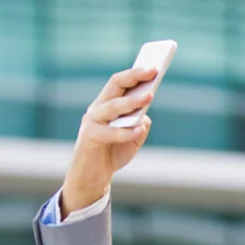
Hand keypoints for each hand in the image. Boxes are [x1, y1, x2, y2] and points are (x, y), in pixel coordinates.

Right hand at [61, 67, 156, 217]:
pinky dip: (125, 131)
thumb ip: (139, 124)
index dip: (136, 74)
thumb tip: (144, 115)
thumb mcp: (133, 138)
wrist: (93, 176)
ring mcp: (92, 122)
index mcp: (107, 105)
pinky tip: (138, 130)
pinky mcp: (89, 138)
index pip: (119, 83)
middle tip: (152, 72)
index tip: (154, 67)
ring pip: (112, 106)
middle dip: (134, 77)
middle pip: (115, 86)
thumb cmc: (113, 153)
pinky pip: (109, 132)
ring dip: (131, 101)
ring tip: (148, 96)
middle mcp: (97, 109)